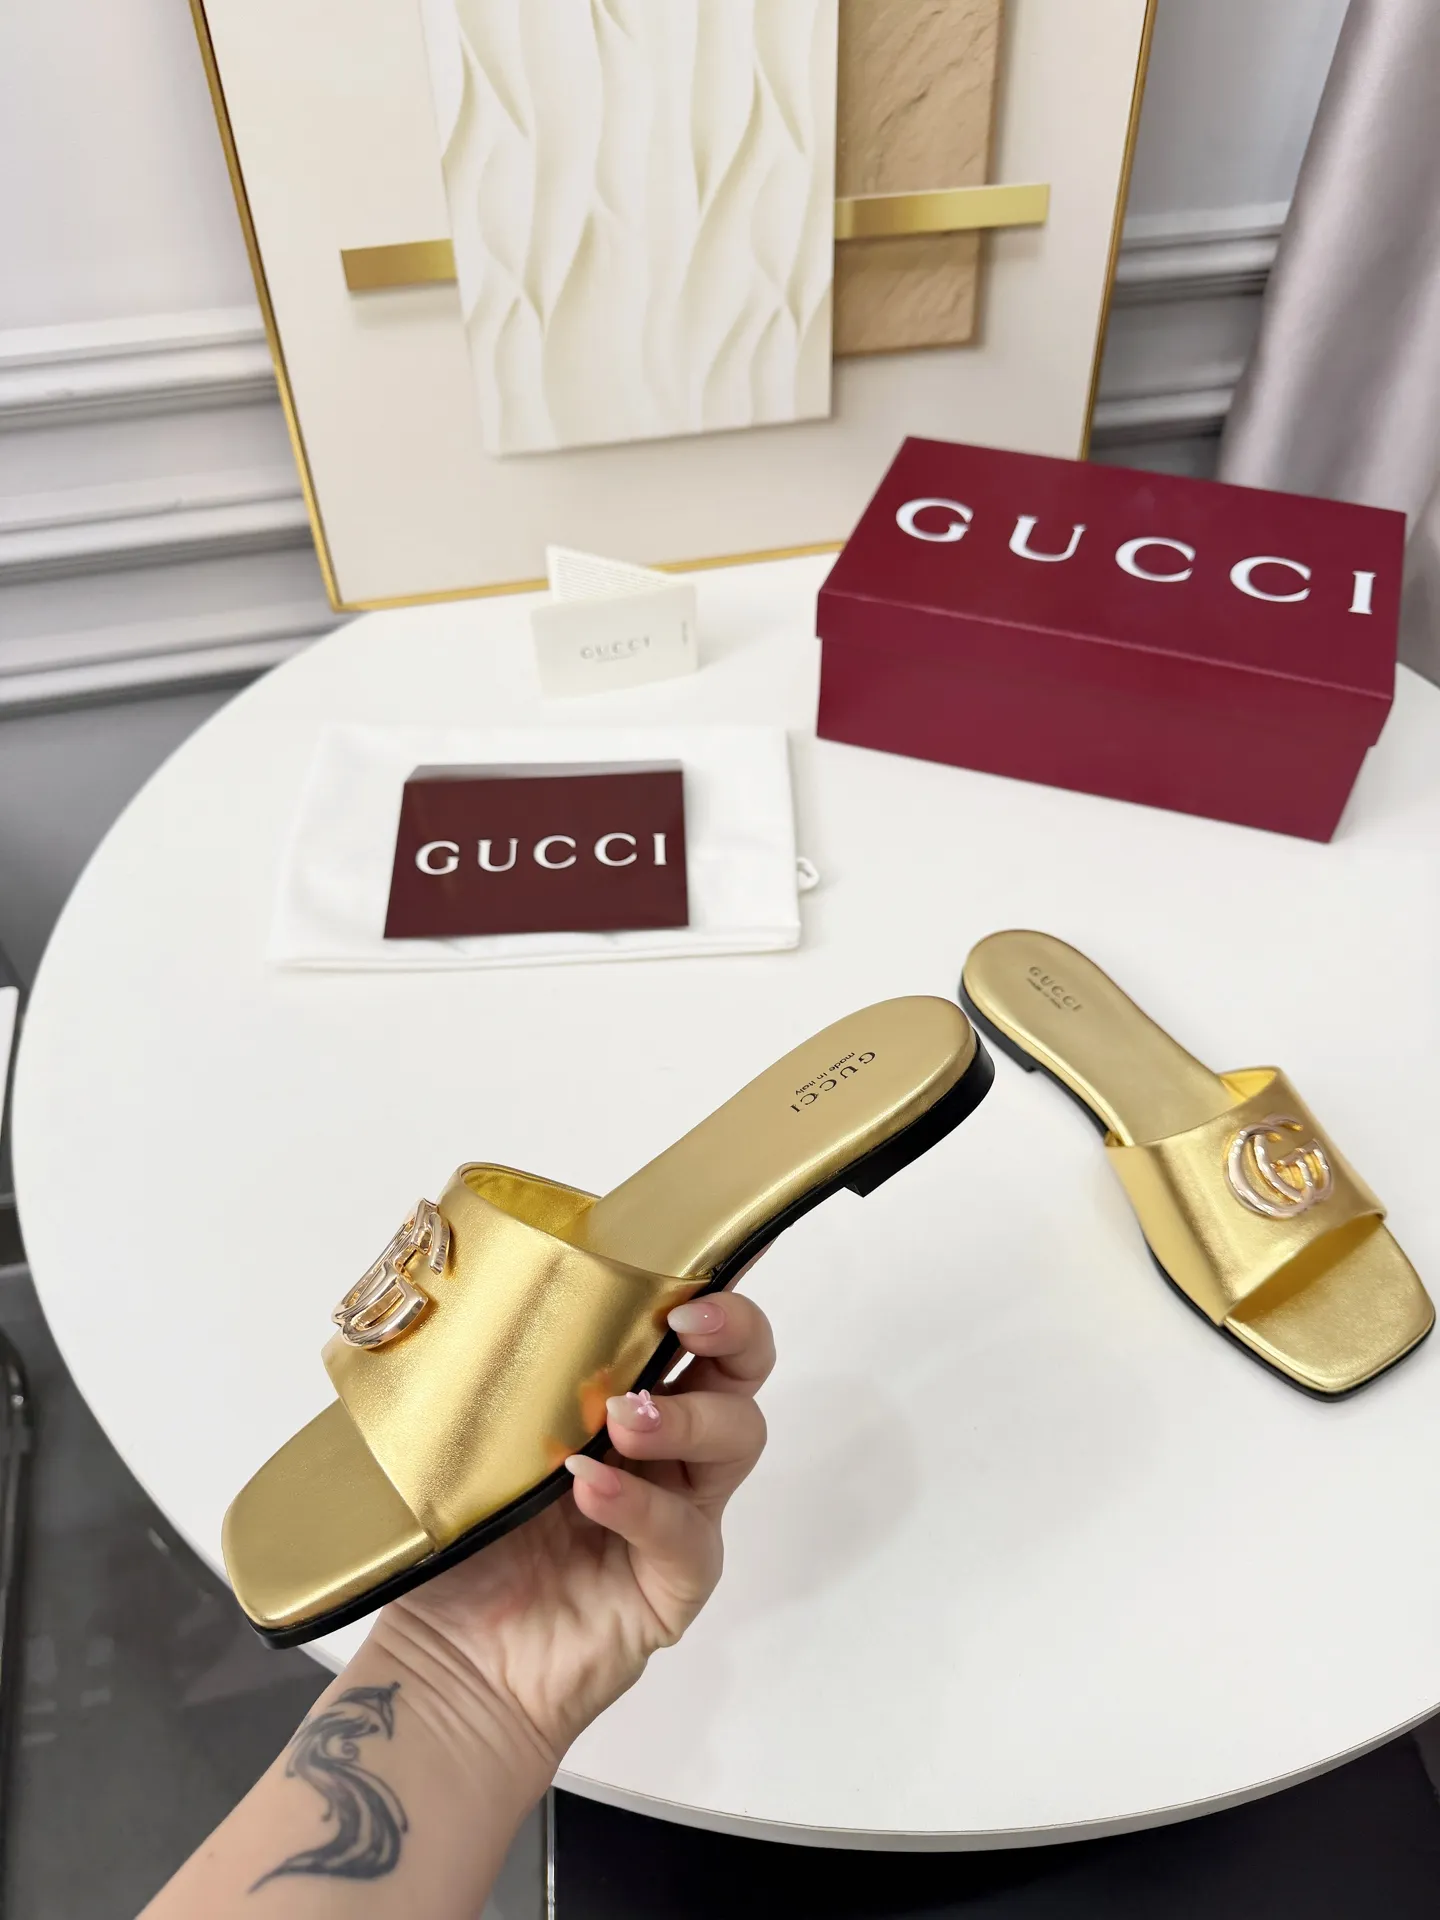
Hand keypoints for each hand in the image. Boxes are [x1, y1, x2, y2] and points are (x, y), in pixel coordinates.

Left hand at [368, 1287, 772, 1780]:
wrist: (445, 1664)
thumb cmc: (458, 1548)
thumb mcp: (462, 1440)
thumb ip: (482, 1376)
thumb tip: (462, 1297)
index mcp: (620, 1395)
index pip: (684, 1326)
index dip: (709, 1282)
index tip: (689, 1256)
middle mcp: (664, 1448)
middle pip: (742, 1369)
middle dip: (733, 1330)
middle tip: (686, 1321)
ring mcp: (678, 1513)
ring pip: (735, 1437)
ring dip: (686, 1414)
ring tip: (624, 1418)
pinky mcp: (675, 1582)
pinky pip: (683, 1533)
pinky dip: (640, 1505)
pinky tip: (591, 1489)